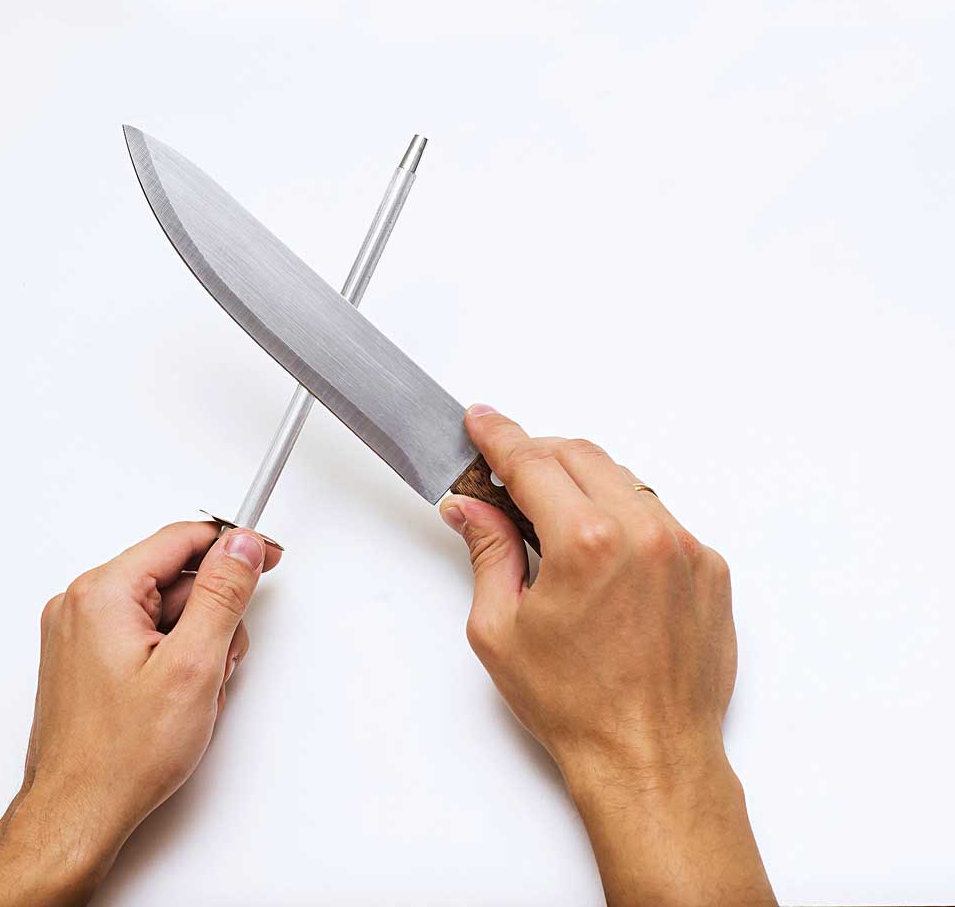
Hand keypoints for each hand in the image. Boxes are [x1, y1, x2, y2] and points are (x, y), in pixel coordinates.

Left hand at [0, 522, 280, 906]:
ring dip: (193, 644)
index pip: (181, 540)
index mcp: (101, 593)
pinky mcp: (84, 659)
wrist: (76, 815)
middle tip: (218, 662)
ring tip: (192, 694)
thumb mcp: (193, 666)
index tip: (265, 555)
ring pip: (162, 612)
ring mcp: (77, 633)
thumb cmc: (120, 756)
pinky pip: (142, 636)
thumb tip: (241, 546)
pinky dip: (170, 659)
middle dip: (210, 616)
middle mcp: (81, 605)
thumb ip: (222, 595)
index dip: (233, 546)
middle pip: (173, 578)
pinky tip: (174, 698)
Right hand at [440, 405, 774, 906]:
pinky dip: (623, 515)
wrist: (649, 756)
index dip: (499, 436)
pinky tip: (599, 550)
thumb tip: (470, 508)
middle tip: (505, 472)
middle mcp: (644, 533)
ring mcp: (685, 548)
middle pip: (580, 456)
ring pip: (624, 480)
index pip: (532, 462)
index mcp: (587, 543)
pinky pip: (658, 516)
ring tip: (551, 517)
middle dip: (537, 453)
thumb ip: (487, 551)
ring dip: (582, 483)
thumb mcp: (501, 629)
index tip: (481, 422)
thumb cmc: (577, 706)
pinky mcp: (709, 568)